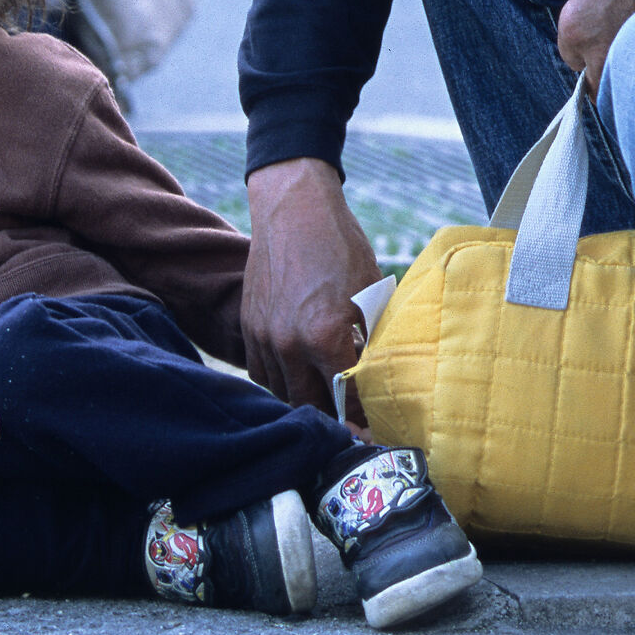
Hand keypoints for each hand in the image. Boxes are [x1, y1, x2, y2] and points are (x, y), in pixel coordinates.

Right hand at [242, 157, 380, 412]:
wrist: (293, 208)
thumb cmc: (339, 245)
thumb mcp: (370, 292)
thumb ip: (373, 339)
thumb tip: (383, 375)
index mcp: (324, 336)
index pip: (345, 396)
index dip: (362, 415)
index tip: (375, 426)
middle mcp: (289, 344)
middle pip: (312, 405)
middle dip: (335, 419)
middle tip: (354, 424)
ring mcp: (264, 337)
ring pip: (283, 394)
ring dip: (306, 403)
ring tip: (328, 405)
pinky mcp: (250, 327)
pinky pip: (261, 374)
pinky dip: (280, 384)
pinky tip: (299, 380)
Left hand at [557, 0, 634, 94]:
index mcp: (574, 29)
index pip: (571, 57)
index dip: (582, 46)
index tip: (595, 35)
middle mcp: (598, 52)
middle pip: (595, 82)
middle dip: (603, 70)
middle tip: (616, 52)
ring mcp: (630, 59)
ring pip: (623, 86)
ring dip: (627, 77)